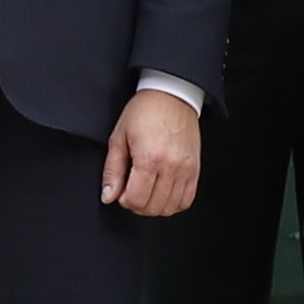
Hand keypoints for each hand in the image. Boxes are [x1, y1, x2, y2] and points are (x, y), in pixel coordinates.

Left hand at [102, 86, 203, 219]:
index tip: (121, 191)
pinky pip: (186, 200)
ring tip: (147, 191)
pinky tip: (162, 192)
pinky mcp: (195, 170)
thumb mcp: (119, 137)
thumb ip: (112, 170)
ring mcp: (186, 169)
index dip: (124, 200)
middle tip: (131, 191)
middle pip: (152, 207)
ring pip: (170, 208)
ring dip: (154, 206)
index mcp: (149, 157)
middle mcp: (170, 166)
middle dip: (137, 205)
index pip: (136, 199)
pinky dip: (173, 203)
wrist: (172, 95)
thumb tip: (108, 196)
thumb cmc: (145, 111)